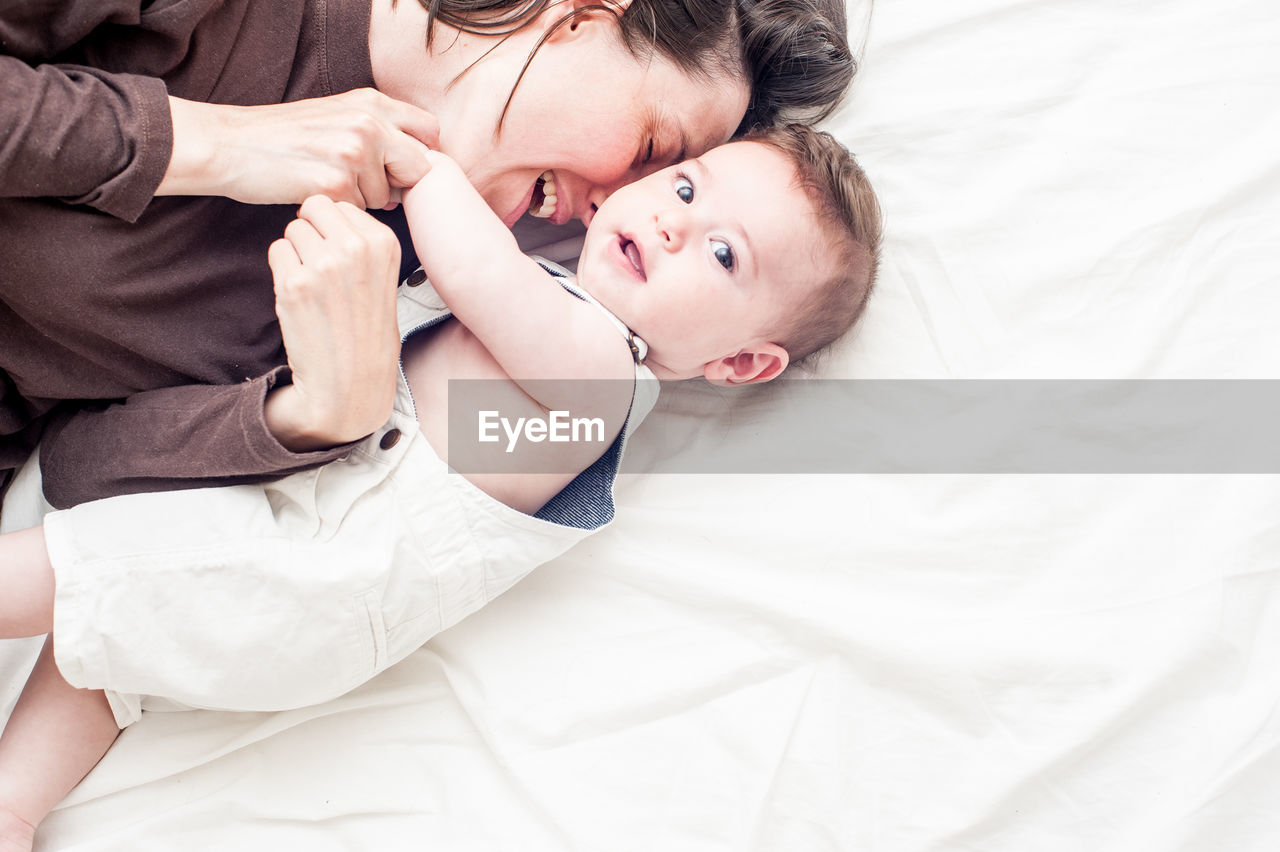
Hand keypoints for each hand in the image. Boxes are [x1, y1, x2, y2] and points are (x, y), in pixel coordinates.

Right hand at [161, 89, 438, 208]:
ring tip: (327, 181)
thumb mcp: (337, 114)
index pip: (429, 133)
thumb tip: (417, 164)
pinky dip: (340, 209)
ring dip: (364, 199)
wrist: (230, 145)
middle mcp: (368, 123)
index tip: (400, 169)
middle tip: (365, 184)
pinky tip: (314, 192)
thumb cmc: (283, 136)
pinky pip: (358, 211)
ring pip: (386, 195)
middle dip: (398, 183)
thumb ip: (379, 129)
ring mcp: (354, 153)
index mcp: (372, 102)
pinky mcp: (336, 183)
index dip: (419, 156)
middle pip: (418, 168)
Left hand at [264, 197, 403, 449]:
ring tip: (314, 286)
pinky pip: (277, 251)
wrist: (350, 385)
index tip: (341, 257)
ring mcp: (323, 265)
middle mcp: (356, 248)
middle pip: (313, 206)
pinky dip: (283, 271)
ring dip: (296, 252)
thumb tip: (325, 207)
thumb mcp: (382, 278)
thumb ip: (360, 241)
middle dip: (311, 230)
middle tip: (320, 265)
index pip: (340, 204)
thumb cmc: (366, 334)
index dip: (333, 227)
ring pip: (293, 228)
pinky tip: (301, 298)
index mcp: (384, 243)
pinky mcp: (294, 284)